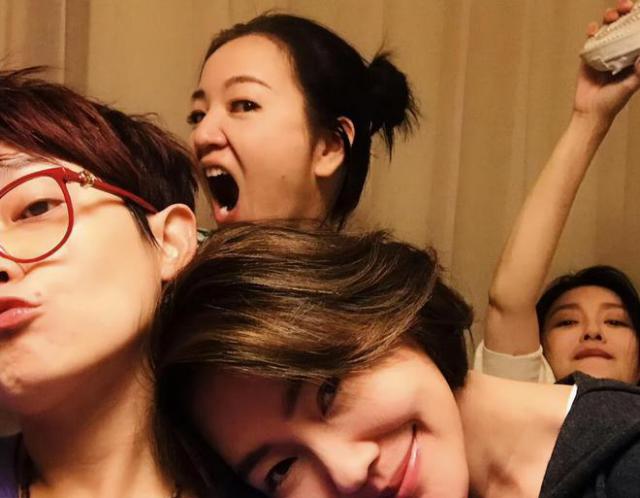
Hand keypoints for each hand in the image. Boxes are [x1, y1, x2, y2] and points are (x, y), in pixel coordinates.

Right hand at [574, 0, 639, 121]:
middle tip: (626, 7)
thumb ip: (639, 71)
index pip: (636, 32)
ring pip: (606, 29)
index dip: (637, 19)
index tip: (638, 10)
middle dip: (624, 13)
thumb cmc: (613, 102)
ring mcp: (602, 53)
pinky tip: (592, 30)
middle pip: (622, 25)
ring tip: (611, 16)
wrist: (590, 113)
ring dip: (608, 18)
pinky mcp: (587, 58)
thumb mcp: (632, 85)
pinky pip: (590, 41)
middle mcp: (618, 51)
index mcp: (631, 56)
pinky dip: (591, 32)